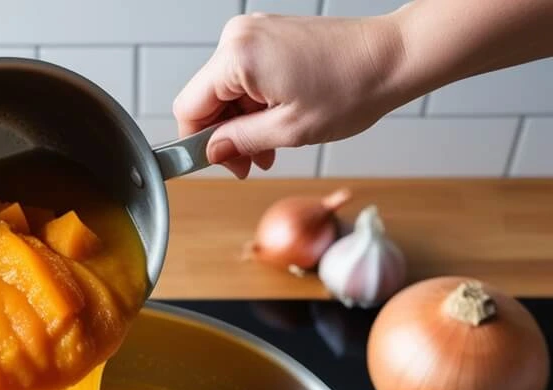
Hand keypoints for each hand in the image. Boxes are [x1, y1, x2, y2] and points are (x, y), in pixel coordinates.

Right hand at [173, 12, 405, 177]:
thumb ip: (238, 142)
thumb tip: (211, 152)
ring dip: (241, 125)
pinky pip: (245, 78)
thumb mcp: (287, 131)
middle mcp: (239, 36)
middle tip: (249, 166)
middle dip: (224, 136)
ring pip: (226, 92)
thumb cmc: (350, 89)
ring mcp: (255, 33)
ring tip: (268, 152)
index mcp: (237, 56)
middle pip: (206, 99)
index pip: (189, 107)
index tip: (214, 165)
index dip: (196, 143)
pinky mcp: (270, 36)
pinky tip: (276, 126)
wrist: (392, 58)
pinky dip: (254, 106)